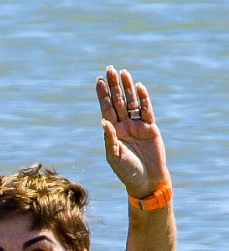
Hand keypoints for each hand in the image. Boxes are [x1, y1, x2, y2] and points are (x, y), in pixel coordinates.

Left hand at [96, 66, 168, 198]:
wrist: (146, 180)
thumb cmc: (126, 171)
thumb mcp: (114, 155)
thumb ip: (109, 138)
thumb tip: (103, 121)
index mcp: (112, 131)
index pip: (106, 108)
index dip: (103, 94)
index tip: (98, 80)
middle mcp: (124, 125)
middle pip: (118, 101)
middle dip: (114, 86)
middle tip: (109, 69)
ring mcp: (138, 125)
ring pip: (132, 102)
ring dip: (127, 88)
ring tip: (123, 72)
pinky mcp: (151, 128)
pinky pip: (147, 110)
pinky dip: (143, 98)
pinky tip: (139, 87)